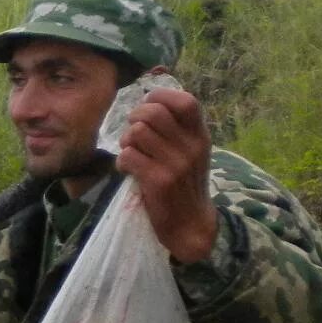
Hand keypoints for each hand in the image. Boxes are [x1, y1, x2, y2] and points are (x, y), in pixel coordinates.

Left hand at [115, 82, 217, 263]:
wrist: (190, 224)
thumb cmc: (185, 184)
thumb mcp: (192, 153)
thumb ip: (177, 129)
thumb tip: (148, 102)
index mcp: (200, 136)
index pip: (185, 101)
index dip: (160, 97)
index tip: (148, 107)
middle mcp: (191, 147)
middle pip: (153, 112)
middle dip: (134, 118)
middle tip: (133, 133)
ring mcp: (176, 164)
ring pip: (137, 132)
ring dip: (126, 141)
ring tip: (131, 153)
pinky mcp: (158, 181)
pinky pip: (127, 156)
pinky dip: (121, 162)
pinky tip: (127, 170)